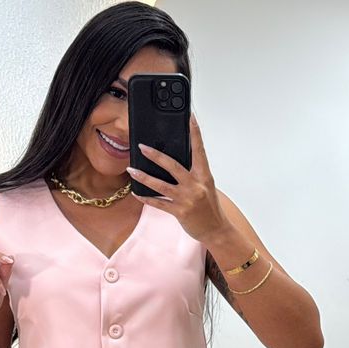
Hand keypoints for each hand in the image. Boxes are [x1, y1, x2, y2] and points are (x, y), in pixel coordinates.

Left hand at [126, 113, 224, 243]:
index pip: (199, 149)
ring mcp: (187, 199)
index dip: (195, 132)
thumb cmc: (210, 207)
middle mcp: (196, 185)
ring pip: (161, 185)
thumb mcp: (206, 186)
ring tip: (132, 169)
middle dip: (156, 156)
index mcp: (204, 175)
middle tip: (142, 146)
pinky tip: (136, 192)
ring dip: (144, 177)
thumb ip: (193, 173)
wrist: (216, 230)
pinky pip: (159, 203)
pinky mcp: (180, 212)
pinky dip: (146, 198)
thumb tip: (174, 161)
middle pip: (173, 166)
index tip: (191, 117)